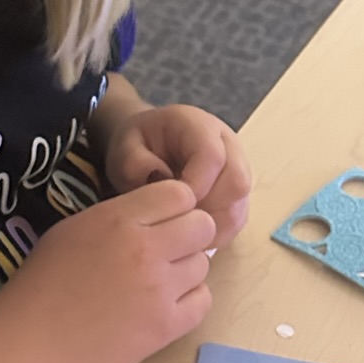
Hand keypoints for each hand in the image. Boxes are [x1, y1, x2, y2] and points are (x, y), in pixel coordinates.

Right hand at [1, 181, 215, 362]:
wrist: (32, 343)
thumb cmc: (43, 283)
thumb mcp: (74, 229)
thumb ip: (118, 216)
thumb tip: (154, 216)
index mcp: (119, 220)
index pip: (180, 193)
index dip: (175, 206)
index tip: (162, 221)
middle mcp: (146, 249)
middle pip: (202, 226)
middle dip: (189, 235)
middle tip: (167, 251)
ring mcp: (159, 289)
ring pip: (203, 264)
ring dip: (185, 270)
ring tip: (156, 283)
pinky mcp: (166, 326)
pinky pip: (203, 301)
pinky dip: (189, 301)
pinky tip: (163, 305)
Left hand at [103, 103, 251, 247]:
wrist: (150, 146)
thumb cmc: (137, 146)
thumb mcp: (124, 148)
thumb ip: (135, 163)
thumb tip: (160, 180)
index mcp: (199, 126)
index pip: (212, 156)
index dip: (194, 186)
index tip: (169, 205)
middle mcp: (227, 146)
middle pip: (236, 183)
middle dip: (205, 209)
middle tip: (174, 219)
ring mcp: (238, 171)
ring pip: (239, 207)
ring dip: (210, 226)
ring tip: (178, 228)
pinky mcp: (237, 196)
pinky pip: (236, 222)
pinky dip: (214, 235)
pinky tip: (188, 236)